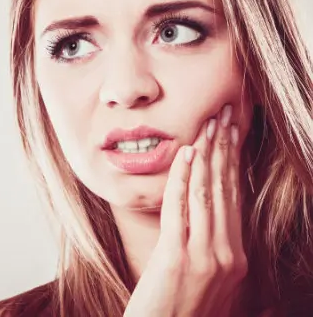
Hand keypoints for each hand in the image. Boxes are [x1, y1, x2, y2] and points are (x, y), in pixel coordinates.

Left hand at [123, 104, 247, 316]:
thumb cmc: (184, 308)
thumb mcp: (209, 276)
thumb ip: (213, 243)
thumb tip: (211, 208)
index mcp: (235, 255)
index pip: (235, 196)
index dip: (234, 161)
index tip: (233, 133)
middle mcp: (226, 253)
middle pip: (225, 188)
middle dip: (225, 147)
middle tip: (226, 115)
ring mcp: (204, 256)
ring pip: (207, 193)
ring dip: (208, 154)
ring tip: (210, 124)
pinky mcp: (176, 258)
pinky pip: (180, 208)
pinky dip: (184, 177)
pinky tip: (187, 153)